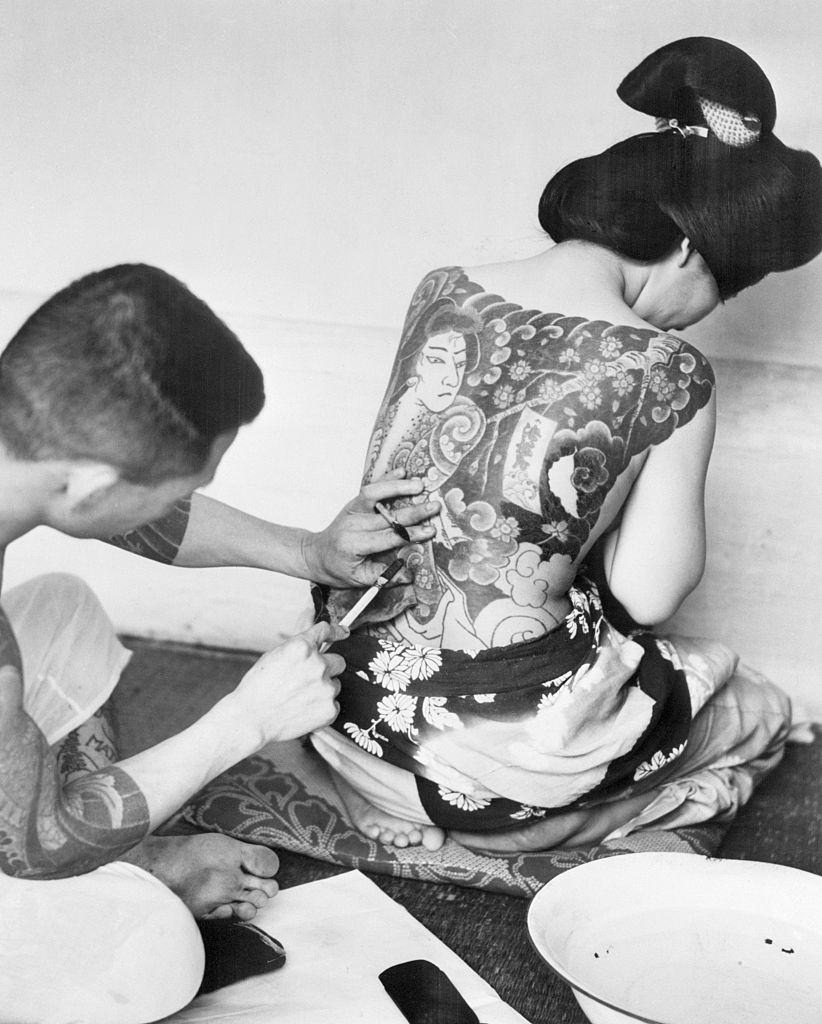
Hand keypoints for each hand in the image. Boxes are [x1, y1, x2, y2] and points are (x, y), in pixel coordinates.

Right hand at [234, 622, 347, 743]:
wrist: (251, 720)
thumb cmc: (258, 686)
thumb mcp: (275, 654)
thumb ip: (298, 635)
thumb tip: (309, 611)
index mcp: (302, 647)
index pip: (326, 631)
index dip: (336, 632)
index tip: (343, 633)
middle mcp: (318, 665)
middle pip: (339, 661)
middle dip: (327, 667)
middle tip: (308, 679)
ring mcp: (326, 688)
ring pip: (336, 684)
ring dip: (324, 688)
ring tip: (301, 697)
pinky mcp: (329, 709)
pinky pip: (333, 703)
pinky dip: (322, 707)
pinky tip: (304, 710)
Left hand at [302, 469, 439, 586]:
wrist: (316, 554)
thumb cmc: (338, 568)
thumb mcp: (358, 580)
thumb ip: (383, 577)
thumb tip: (410, 576)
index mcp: (355, 545)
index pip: (388, 538)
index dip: (410, 534)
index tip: (430, 531)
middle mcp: (353, 524)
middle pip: (387, 516)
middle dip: (413, 511)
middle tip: (434, 506)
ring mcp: (352, 510)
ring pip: (375, 494)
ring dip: (398, 487)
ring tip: (420, 485)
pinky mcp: (354, 503)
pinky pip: (370, 488)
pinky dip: (386, 479)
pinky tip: (402, 472)